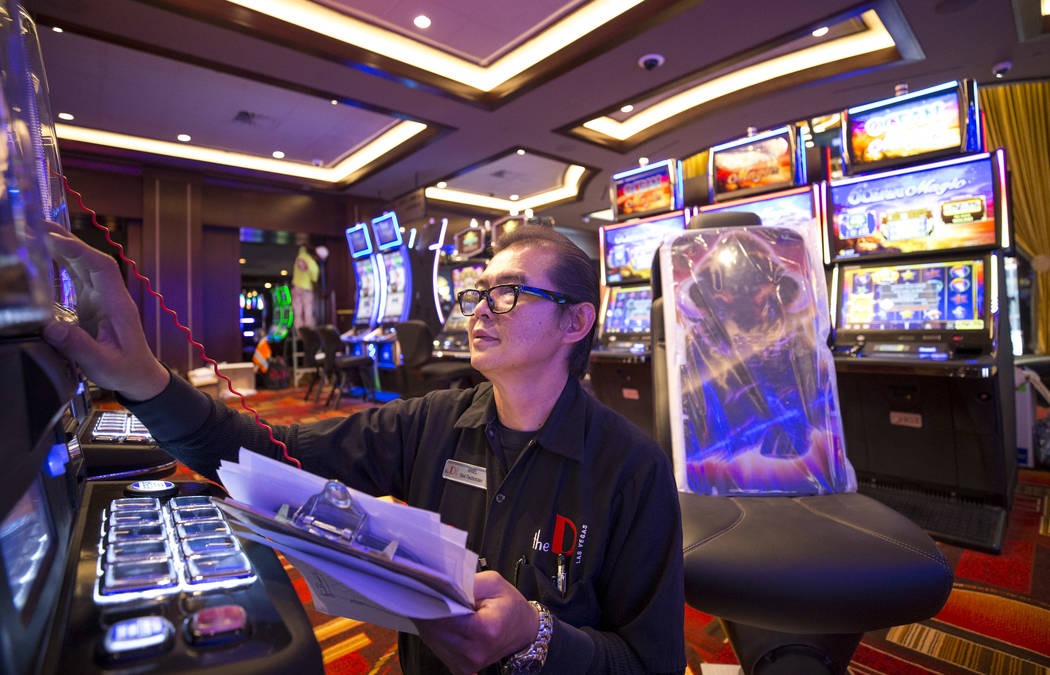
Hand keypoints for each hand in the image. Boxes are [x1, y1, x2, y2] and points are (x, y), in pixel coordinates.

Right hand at [40, 221, 168, 400]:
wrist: (140, 376)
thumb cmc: (125, 371)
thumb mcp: (102, 364)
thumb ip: (79, 346)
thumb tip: (51, 328)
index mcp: (117, 304)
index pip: (101, 267)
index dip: (78, 250)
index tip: (53, 239)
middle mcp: (110, 295)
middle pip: (90, 259)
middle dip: (67, 240)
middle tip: (37, 224)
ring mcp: (102, 298)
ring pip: (83, 264)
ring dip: (62, 247)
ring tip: (36, 231)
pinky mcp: (93, 304)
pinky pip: (78, 276)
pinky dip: (62, 263)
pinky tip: (44, 255)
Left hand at [416, 571, 538, 674]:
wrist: (523, 630)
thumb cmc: (509, 606)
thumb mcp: (493, 582)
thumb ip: (466, 582)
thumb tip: (440, 585)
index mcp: (486, 630)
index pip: (445, 619)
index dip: (433, 603)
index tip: (426, 590)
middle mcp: (475, 652)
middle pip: (435, 631)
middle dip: (429, 611)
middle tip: (430, 594)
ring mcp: (467, 663)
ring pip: (432, 640)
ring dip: (431, 623)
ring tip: (441, 607)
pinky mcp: (461, 668)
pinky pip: (438, 649)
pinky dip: (437, 635)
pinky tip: (445, 622)